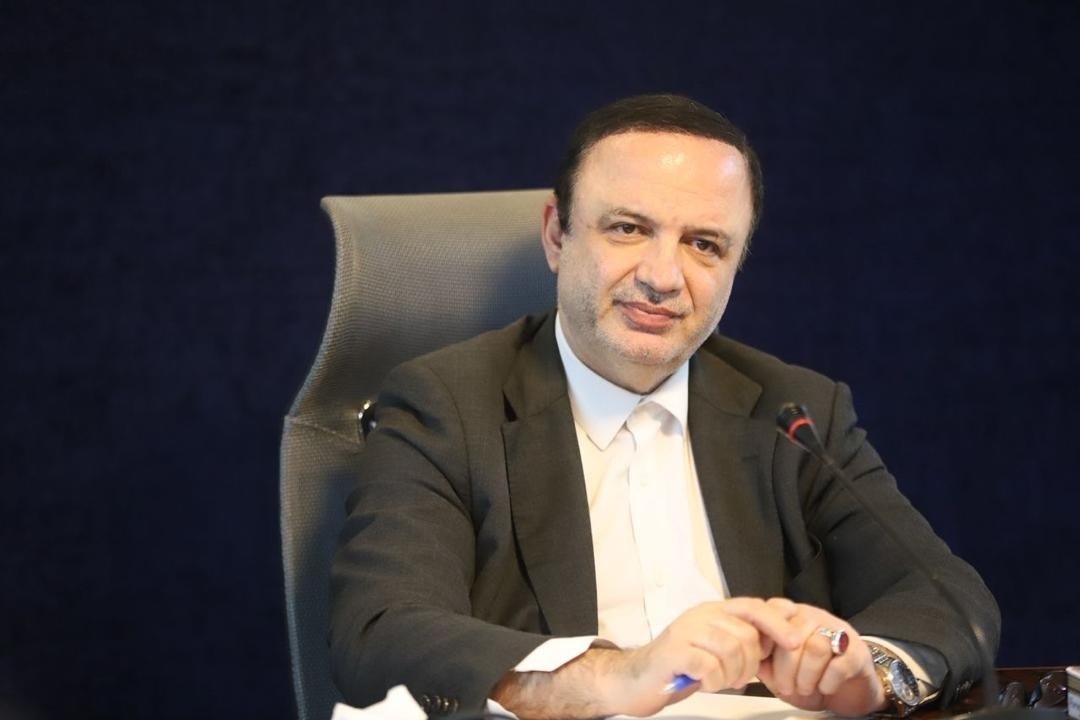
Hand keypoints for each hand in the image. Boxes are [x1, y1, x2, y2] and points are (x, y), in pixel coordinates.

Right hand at [606, 597, 802, 716]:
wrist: (636, 679)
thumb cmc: (680, 666)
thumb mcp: (714, 648)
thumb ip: (742, 639)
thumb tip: (781, 633)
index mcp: (713, 611)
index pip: (753, 607)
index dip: (777, 623)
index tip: (795, 641)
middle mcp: (700, 615)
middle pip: (746, 636)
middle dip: (748, 665)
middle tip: (735, 678)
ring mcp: (686, 631)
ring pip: (731, 650)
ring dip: (731, 675)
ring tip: (717, 681)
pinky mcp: (675, 651)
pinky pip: (710, 667)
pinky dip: (712, 682)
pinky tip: (702, 683)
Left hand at [755, 603, 884, 715]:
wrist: (849, 688)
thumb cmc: (811, 675)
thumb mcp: (780, 668)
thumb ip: (763, 659)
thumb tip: (748, 657)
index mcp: (792, 616)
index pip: (773, 608)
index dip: (764, 633)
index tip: (761, 656)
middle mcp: (815, 617)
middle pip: (793, 633)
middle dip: (785, 668)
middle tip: (786, 686)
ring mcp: (838, 631)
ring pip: (815, 647)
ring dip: (806, 676)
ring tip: (805, 687)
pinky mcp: (858, 651)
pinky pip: (839, 663)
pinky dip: (828, 681)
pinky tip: (825, 687)